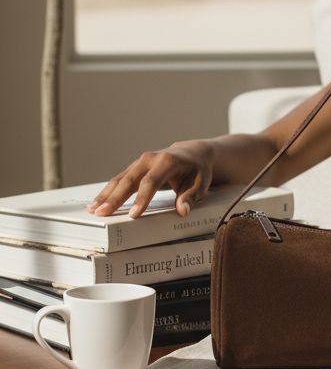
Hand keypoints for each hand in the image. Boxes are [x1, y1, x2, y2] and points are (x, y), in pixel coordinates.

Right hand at [86, 140, 214, 219]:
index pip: (151, 182)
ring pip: (119, 179)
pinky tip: (96, 203)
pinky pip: (119, 180)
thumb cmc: (197, 170)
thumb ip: (191, 196)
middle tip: (102, 213)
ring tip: (92, 210)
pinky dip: (107, 192)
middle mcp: (150, 159)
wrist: (192, 153)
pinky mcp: (134, 168)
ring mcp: (140, 162)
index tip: (133, 215)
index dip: (142, 199)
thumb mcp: (201, 183)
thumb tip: (183, 211)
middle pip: (129, 180)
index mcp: (167, 162)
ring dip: (105, 195)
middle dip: (115, 198)